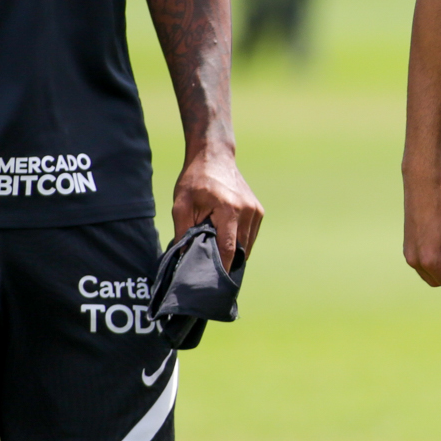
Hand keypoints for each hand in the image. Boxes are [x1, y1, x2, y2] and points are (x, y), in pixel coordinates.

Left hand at [172, 145, 262, 266]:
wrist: (214, 156)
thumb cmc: (195, 180)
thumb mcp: (181, 205)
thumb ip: (183, 232)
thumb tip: (184, 259)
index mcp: (228, 209)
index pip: (228, 248)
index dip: (221, 269)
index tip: (213, 284)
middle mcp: (247, 210)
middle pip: (239, 249)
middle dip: (226, 263)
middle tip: (211, 276)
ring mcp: (255, 210)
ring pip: (247, 245)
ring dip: (234, 254)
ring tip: (217, 262)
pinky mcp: (258, 211)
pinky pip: (250, 236)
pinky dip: (240, 243)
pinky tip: (226, 245)